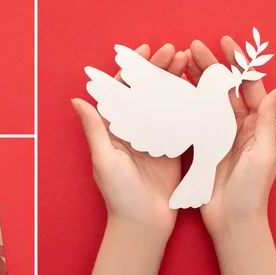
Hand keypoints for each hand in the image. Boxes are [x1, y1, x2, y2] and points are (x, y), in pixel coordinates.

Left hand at [73, 43, 186, 236]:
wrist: (144, 224)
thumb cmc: (119, 194)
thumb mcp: (104, 160)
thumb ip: (94, 129)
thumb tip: (77, 99)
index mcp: (114, 130)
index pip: (122, 91)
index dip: (132, 69)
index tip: (146, 50)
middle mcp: (133, 130)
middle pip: (146, 91)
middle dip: (158, 69)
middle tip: (173, 51)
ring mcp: (154, 137)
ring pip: (164, 101)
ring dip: (174, 81)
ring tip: (187, 62)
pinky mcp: (172, 148)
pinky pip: (180, 120)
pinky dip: (188, 103)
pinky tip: (198, 87)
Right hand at [186, 36, 275, 238]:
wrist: (233, 220)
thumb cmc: (252, 191)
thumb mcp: (264, 155)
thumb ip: (267, 123)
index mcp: (256, 125)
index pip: (248, 86)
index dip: (237, 63)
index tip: (224, 42)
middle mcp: (238, 126)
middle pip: (223, 88)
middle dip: (210, 65)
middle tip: (193, 46)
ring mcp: (218, 135)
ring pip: (206, 99)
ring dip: (195, 80)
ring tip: (180, 60)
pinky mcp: (202, 146)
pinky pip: (193, 118)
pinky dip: (184, 102)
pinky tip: (172, 90)